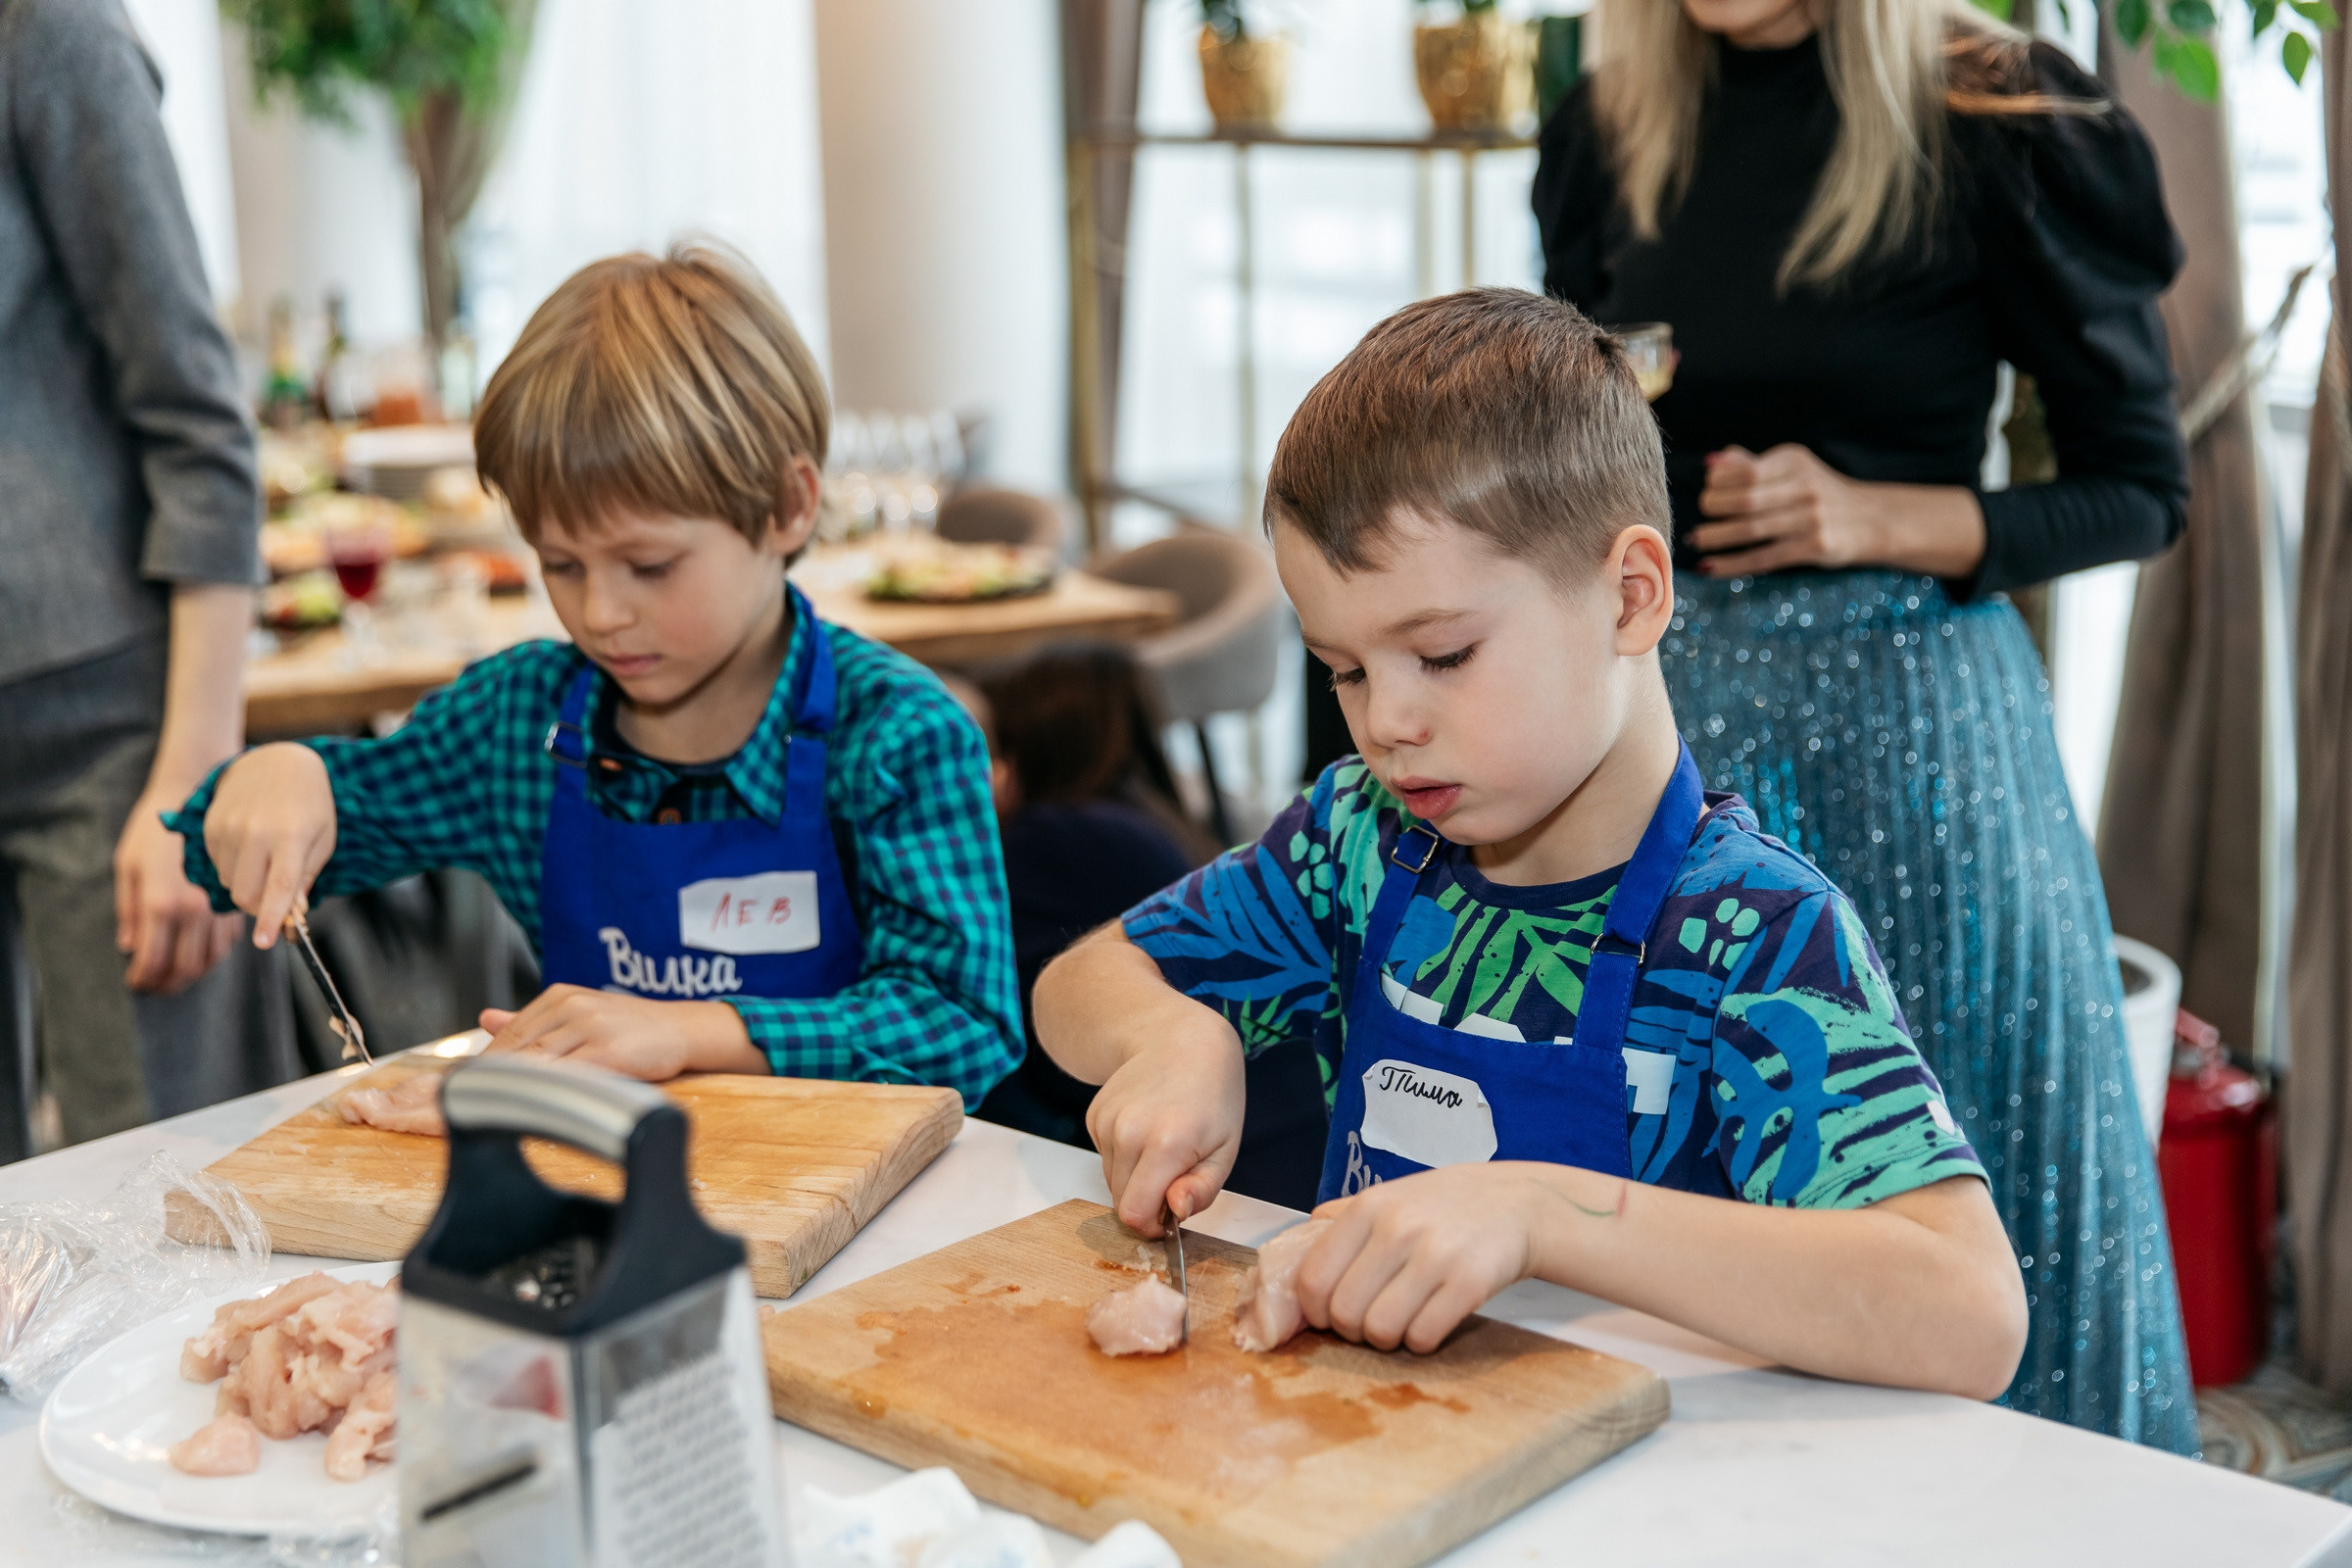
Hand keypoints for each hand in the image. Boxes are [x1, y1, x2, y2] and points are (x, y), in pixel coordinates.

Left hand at [114, 796, 240, 992]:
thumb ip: (127, 910)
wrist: (191, 799)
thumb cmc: (152, 832)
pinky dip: (213, 955)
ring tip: (175, 976)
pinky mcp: (233, 901)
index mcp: (161, 904)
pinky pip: (228, 941)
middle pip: (186, 967)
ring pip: (211, 958)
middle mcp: (194, 911)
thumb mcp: (127, 867)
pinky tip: (199, 952)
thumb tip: (129, 946)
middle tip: (156, 987)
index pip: (153, 959)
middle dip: (169, 984)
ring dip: (193, 974)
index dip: (144, 978)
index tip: (136, 983)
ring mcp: (217, 907)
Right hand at [201, 745, 336, 948]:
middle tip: (277, 898)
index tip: (267, 941)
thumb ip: (305, 878)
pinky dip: (233, 869)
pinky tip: (249, 846)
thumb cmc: (309, 803)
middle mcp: (255, 832)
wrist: (276, 761)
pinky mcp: (210, 826)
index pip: (278, 887)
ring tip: (266, 858)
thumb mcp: (322, 838)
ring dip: (247, 885)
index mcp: (290, 835)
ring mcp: (227, 828)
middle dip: (261, 907)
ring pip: (228, 884)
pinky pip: (216, 867)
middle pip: (246, 895)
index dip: (272, 919)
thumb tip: (293, 915)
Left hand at [480, 987, 765, 1080]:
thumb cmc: (632, 1028)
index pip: (508, 1035)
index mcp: (558, 997)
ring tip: (487, 1113)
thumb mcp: (580, 1013)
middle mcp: (571, 1006)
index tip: (462, 1091)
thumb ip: (532, 1020)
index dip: (482, 1066)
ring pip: (535, 1062)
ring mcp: (589, 1026)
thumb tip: (487, 1019)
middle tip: (462, 1108)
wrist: (682, 1029)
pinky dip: (543, 1092)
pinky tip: (530, 1107)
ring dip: (509, 1089)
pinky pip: (566, 1075)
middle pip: (515, 1048)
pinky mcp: (608, 1050)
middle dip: (488, 1080)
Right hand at [1084, 1026, 1245, 1235]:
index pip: (1134, 1214)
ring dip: (1135, 1178)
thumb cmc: (1213, 1097)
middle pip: (1120, 1201)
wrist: (1181, 1040)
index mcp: (1166, 1144)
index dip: (1151, 1227)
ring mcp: (1106, 1122)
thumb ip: (1202, 1190)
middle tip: (1175, 1176)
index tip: (1169, 1217)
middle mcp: (1128, 1133)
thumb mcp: (1226, 1149)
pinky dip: (1124, 1156)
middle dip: (1146, 1202)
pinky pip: (1105, 1158)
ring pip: (1111, 1181)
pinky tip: (1145, 1129)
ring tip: (1162, 1146)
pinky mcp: (1093, 1116)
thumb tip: (1174, 1212)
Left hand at [1297, 1164, 1553, 1353]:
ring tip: (1399, 1323)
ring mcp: (1436, 1255)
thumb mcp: (1390, 1194)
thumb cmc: (1446, 1204)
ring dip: (1386, 1340)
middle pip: (1344, 1312)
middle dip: (1351, 1330)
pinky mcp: (1471, 1283)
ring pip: (1380, 1330)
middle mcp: (1398, 1228)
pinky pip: (1423, 1337)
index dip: (1314, 1310)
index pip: (1313, 1278)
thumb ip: (1342, 1218)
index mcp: (1369, 1206)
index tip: (1329, 1314)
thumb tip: (1292, 1252)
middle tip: (1368, 1322)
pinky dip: (1420, 1343)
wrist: (1519, 1202)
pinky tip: (1429, 1324)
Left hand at [1692, 445, 1987, 578]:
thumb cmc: (1818, 491)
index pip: (1746, 471)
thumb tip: (1712, 462)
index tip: (1706, 492)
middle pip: (1746, 500)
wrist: (1871, 519)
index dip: (1717, 483)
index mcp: (1795, 462)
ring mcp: (1811, 519)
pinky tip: (1710, 567)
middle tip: (1698, 517)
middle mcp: (1804, 487)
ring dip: (1716, 538)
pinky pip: (1763, 558)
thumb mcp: (1792, 468)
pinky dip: (1732, 564)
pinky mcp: (1814, 548)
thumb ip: (1753, 464)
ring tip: (1695, 541)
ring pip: (1752, 530)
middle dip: (1714, 510)